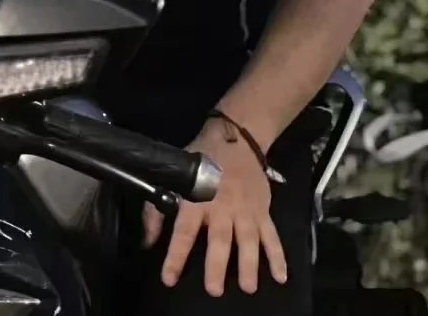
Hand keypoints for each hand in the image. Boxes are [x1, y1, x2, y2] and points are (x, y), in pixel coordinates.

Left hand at [141, 116, 286, 295]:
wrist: (237, 138)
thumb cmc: (201, 160)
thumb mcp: (174, 176)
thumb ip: (156, 209)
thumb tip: (147, 242)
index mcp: (196, 198)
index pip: (183, 231)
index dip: (175, 255)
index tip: (169, 278)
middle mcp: (222, 206)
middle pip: (219, 239)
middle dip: (216, 265)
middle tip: (214, 290)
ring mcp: (245, 210)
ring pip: (247, 240)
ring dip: (249, 264)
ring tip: (248, 287)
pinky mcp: (263, 211)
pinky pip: (272, 236)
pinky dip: (278, 256)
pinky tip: (281, 276)